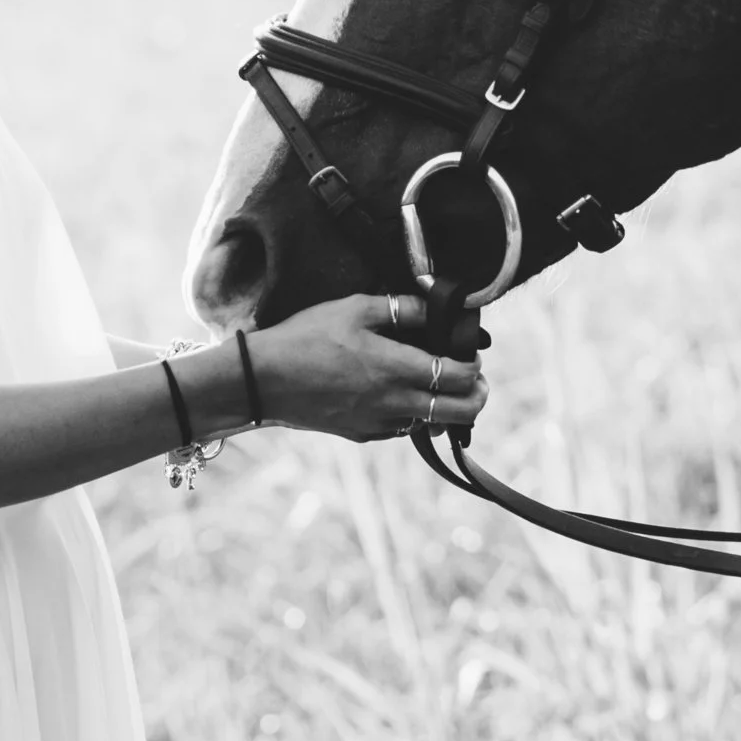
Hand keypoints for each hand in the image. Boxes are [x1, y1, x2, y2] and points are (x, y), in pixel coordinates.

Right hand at [245, 295, 491, 449]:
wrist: (264, 380)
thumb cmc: (306, 337)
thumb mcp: (354, 308)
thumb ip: (400, 307)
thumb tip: (432, 305)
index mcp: (396, 368)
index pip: (458, 376)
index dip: (474, 367)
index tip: (472, 356)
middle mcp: (394, 402)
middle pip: (459, 412)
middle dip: (477, 397)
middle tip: (475, 382)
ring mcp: (379, 423)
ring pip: (432, 425)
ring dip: (447, 410)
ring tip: (443, 388)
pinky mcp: (363, 434)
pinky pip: (403, 430)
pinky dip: (415, 417)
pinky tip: (404, 396)